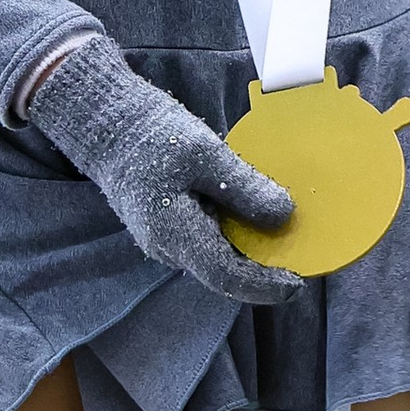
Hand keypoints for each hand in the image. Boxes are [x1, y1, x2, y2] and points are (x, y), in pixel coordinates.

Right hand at [28, 37, 296, 306]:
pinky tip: (255, 217)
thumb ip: (245, 187)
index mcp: (174, 233)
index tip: (299, 282)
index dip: (265, 285)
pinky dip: (235, 236)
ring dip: (250, 252)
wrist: (107, 125)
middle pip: (224, 273)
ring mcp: (165, 241)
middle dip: (263, 270)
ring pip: (217, 258)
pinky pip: (208, 242)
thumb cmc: (153, 134)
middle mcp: (168, 247)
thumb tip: (285, 216)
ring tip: (286, 237)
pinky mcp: (168, 228)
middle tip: (302, 257)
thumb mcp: (206, 153)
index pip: (226, 277)